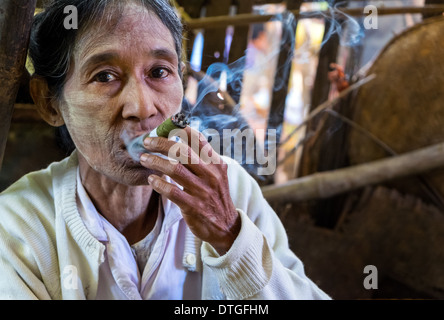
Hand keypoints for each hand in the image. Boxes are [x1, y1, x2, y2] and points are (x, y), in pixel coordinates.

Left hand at [140, 127, 240, 254]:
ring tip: (143, 158)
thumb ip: (203, 159)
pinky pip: (171, 191)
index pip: (198, 140)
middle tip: (147, 142)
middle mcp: (211, 174)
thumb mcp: (217, 175)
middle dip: (161, 143)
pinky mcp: (193, 206)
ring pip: (174, 169)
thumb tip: (180, 139)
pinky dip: (158, 183)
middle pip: (182, 151)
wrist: (226, 227)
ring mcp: (202, 191)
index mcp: (216, 163)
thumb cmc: (215, 196)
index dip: (180, 129)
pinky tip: (151, 179)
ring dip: (155, 161)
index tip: (164, 127)